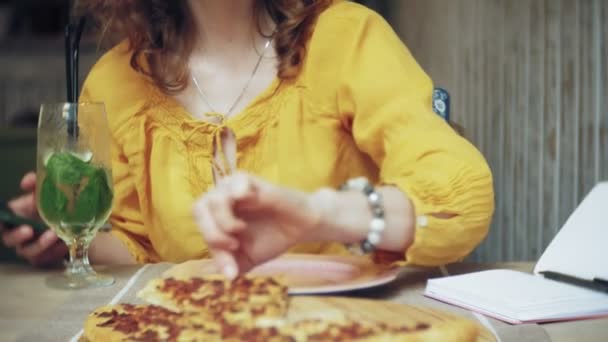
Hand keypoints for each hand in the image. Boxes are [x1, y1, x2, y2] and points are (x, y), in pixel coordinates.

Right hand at [1, 172, 66, 266]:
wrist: (78, 220)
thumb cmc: (55, 205)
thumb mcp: (46, 192)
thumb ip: (35, 184)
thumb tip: (27, 181)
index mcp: (16, 215)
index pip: (1, 221)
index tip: (1, 221)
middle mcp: (20, 233)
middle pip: (9, 239)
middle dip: (16, 236)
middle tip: (28, 230)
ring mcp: (31, 247)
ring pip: (28, 251)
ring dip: (40, 244)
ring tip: (54, 235)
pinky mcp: (45, 257)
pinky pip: (46, 258)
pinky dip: (55, 252)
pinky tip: (64, 244)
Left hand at [193, 173, 323, 278]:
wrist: (300, 227)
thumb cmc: (271, 238)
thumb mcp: (247, 258)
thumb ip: (231, 264)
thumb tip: (225, 275)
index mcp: (215, 216)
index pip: (202, 227)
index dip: (214, 251)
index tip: (233, 271)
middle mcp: (222, 199)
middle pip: (198, 208)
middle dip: (211, 233)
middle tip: (233, 246)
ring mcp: (235, 187)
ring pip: (213, 198)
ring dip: (223, 220)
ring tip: (240, 230)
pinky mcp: (252, 181)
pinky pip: (235, 182)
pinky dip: (237, 194)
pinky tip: (247, 204)